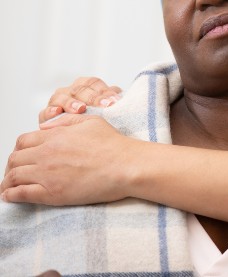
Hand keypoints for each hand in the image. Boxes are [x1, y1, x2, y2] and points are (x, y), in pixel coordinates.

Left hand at [2, 114, 136, 204]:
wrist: (126, 166)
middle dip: (11, 166)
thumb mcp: (92, 122)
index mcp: (55, 137)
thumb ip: (66, 121)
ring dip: (6, 181)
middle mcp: (46, 154)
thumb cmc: (114, 145)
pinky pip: (21, 194)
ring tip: (7, 187)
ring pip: (13, 176)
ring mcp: (47, 174)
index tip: (22, 157)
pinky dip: (10, 195)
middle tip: (14, 172)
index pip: (23, 141)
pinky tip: (9, 197)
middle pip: (14, 159)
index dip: (19, 150)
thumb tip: (46, 126)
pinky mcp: (52, 193)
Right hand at [39, 76, 121, 122]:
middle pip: (79, 89)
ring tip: (81, 109)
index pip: (93, 83)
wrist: (78, 137)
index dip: (104, 91)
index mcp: (84, 86)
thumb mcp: (106, 110)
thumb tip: (121, 98)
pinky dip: (50, 112)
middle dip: (92, 97)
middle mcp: (69, 91)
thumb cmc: (96, 120)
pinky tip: (57, 113)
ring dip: (71, 102)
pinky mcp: (45, 116)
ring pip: (60, 97)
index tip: (115, 102)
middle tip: (105, 106)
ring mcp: (56, 102)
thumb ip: (111, 101)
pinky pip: (45, 112)